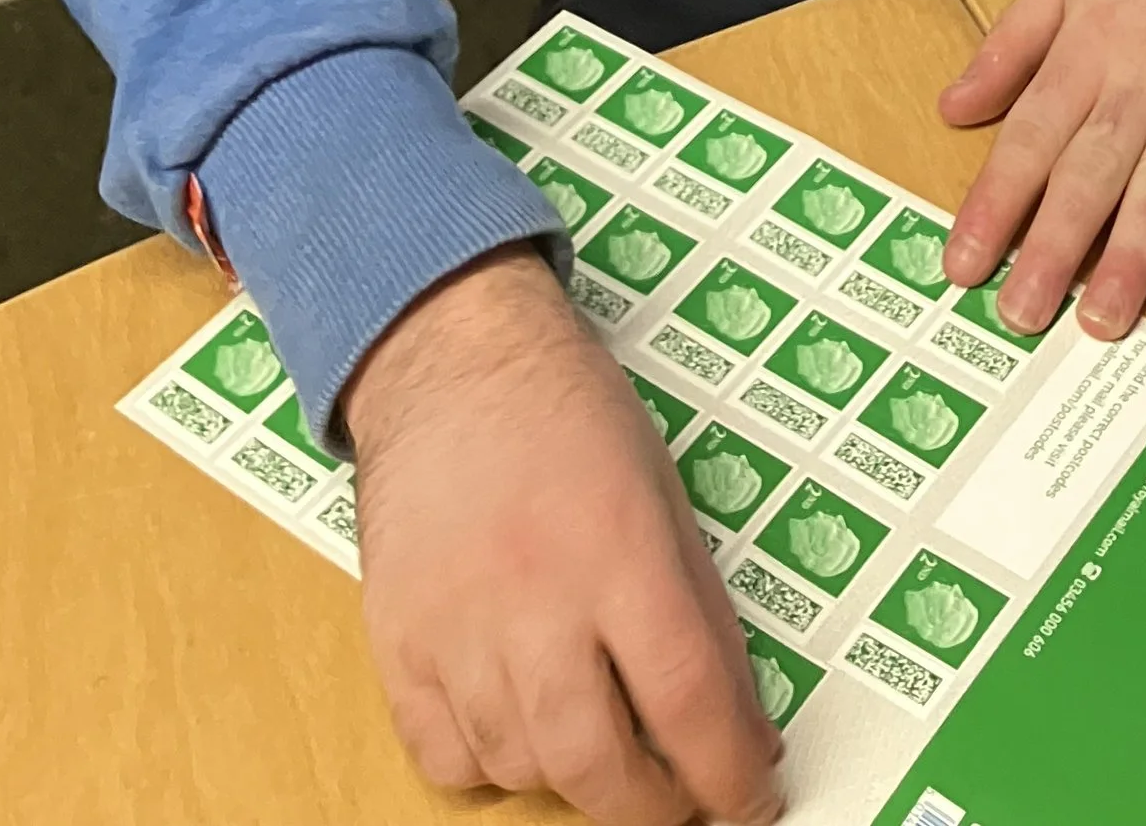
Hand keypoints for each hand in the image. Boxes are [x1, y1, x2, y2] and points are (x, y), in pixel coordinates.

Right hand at [344, 244, 782, 825]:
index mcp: (621, 552)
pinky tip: (521, 727)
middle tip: (680, 801)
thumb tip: (747, 733)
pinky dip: (490, 766)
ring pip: (520, 769)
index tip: (749, 804)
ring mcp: (456, 628)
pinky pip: (444, 757)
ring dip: (573, 779)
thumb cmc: (571, 415)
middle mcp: (536, 601)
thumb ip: (704, 617)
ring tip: (602, 741)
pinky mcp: (396, 642)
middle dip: (652, 808)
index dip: (727, 775)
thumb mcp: (666, 495)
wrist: (453, 362)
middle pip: (597, 764)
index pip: (687, 702)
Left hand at [938, 0, 1145, 340]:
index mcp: (1088, 46)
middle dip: (1053, 245)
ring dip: (1134, 253)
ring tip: (1104, 320)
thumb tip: (952, 109)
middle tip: (1021, 315)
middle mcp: (1143, 77)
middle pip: (1090, 169)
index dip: (994, 202)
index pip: (1030, 135)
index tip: (962, 264)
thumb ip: (1011, 43)